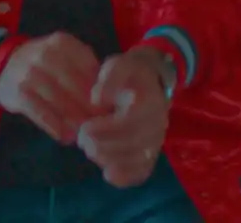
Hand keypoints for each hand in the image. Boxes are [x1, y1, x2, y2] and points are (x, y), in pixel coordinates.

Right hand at [0, 32, 101, 143]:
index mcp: (63, 43)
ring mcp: (30, 73)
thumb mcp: (65, 56)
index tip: (111, 111)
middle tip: (102, 129)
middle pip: (78, 88)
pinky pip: (43, 114)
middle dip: (92, 111)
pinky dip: (57, 128)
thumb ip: (88, 71)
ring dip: (77, 123)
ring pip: (62, 103)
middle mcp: (46, 54)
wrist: (4, 66)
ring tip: (86, 136)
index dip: (104, 94)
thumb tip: (115, 100)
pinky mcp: (19, 92)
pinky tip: (66, 137)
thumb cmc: (45, 65)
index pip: (92, 70)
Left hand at [77, 48, 169, 187]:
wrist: (153, 79)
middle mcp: (158, 124)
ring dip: (112, 161)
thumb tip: (96, 101)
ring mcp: (157, 140)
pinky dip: (128, 177)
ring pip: (140, 161)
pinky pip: (145, 170)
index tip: (85, 128)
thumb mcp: (119, 64)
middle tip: (82, 142)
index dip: (106, 130)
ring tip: (90, 152)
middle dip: (105, 147)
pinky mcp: (152, 151)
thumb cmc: (131, 72)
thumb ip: (109, 79)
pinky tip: (108, 175)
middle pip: (135, 145)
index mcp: (149, 102)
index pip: (130, 123)